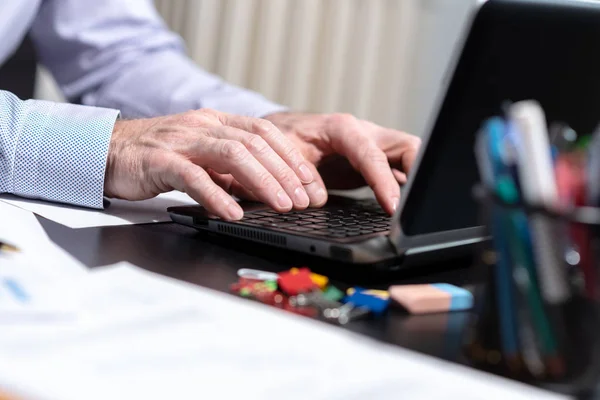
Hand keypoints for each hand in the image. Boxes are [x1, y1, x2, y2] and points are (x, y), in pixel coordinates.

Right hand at [104, 109, 315, 219]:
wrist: (107, 151)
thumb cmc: (159, 157)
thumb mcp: (204, 159)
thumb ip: (233, 170)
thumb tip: (270, 191)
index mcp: (218, 122)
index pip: (266, 133)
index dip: (293, 158)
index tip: (312, 184)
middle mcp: (204, 125)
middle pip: (256, 143)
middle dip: (285, 173)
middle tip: (305, 200)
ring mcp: (182, 140)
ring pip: (232, 154)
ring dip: (262, 182)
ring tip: (281, 206)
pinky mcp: (159, 160)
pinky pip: (194, 176)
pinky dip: (217, 195)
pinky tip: (234, 214)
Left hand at [263, 112, 420, 214]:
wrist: (292, 130)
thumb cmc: (290, 137)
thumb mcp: (286, 152)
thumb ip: (300, 175)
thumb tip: (315, 199)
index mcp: (343, 128)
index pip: (371, 155)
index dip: (383, 181)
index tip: (391, 206)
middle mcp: (366, 133)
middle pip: (406, 146)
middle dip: (418, 171)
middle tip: (415, 204)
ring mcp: (376, 146)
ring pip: (410, 155)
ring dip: (417, 177)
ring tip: (413, 206)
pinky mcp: (379, 160)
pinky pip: (401, 169)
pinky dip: (408, 185)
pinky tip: (406, 204)